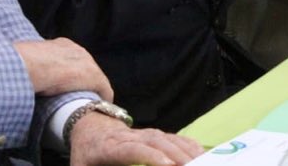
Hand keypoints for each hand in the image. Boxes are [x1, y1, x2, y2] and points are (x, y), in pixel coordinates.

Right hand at [13, 38, 112, 100]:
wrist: (32, 65)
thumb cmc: (23, 64)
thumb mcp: (28, 60)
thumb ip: (31, 64)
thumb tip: (22, 74)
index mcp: (63, 45)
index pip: (71, 59)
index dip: (69, 73)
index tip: (65, 83)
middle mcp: (79, 51)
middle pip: (86, 68)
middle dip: (82, 82)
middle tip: (76, 97)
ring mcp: (89, 63)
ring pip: (95, 80)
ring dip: (91, 91)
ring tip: (85, 104)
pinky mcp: (96, 78)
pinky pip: (104, 90)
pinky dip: (102, 100)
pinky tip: (98, 108)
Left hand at [70, 113, 202, 165]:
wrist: (88, 125)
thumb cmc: (85, 154)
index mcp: (110, 148)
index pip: (133, 149)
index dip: (151, 156)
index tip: (168, 165)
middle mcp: (130, 137)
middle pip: (156, 142)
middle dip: (176, 155)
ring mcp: (143, 133)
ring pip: (167, 138)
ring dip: (186, 150)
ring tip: (202, 162)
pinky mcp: (153, 133)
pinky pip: (173, 137)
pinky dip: (188, 144)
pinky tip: (200, 152)